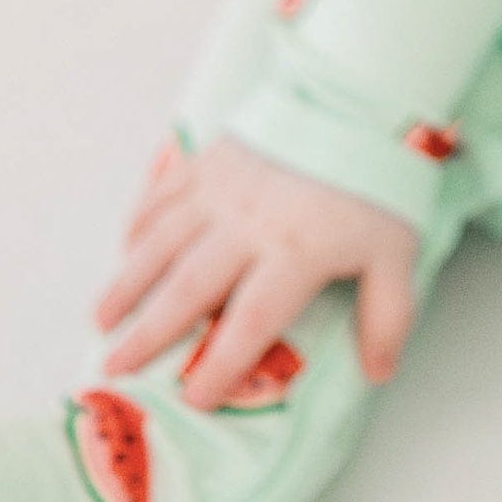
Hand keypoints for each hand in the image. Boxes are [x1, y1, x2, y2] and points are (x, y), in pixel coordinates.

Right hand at [93, 134, 419, 407]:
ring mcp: (223, 187)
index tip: (193, 400)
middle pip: (189, 287)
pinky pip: (165, 193)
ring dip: (129, 282)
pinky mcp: (213, 157)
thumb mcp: (398, 252)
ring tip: (102, 320)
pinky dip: (140, 221)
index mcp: (295, 252)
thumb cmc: (381, 183)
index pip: (251, 321)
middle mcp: (248, 224)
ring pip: (162, 242)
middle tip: (114, 367)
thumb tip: (377, 375)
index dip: (221, 364)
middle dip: (149, 333)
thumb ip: (387, 316)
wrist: (363, 100)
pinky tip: (125, 246)